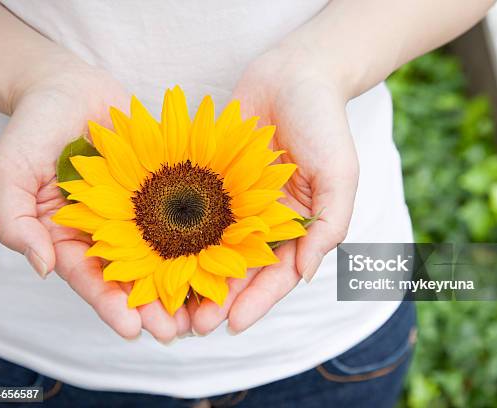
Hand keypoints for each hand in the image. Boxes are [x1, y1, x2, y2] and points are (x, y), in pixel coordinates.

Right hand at [0, 60, 189, 341]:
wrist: (70, 87)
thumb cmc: (35, 125)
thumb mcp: (10, 171)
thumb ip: (15, 220)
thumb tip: (41, 267)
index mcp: (67, 235)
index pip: (88, 277)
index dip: (109, 304)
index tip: (132, 329)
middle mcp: (104, 231)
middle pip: (129, 277)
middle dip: (151, 306)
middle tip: (175, 331)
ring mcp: (134, 212)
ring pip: (159, 255)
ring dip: (179, 284)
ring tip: (201, 310)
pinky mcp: (160, 191)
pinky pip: (180, 217)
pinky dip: (197, 241)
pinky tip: (218, 260)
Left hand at [189, 46, 358, 334]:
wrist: (292, 74)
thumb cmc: (323, 122)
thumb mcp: (340, 174)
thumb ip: (329, 224)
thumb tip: (306, 274)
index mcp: (297, 226)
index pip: (278, 274)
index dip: (257, 302)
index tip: (233, 325)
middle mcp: (265, 221)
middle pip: (241, 270)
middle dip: (220, 299)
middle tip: (193, 326)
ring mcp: (237, 203)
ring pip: (213, 249)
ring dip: (194, 277)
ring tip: (171, 304)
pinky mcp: (212, 181)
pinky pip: (194, 213)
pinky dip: (178, 236)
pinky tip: (157, 255)